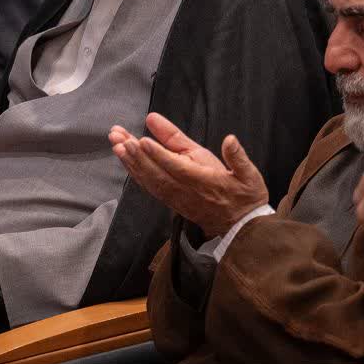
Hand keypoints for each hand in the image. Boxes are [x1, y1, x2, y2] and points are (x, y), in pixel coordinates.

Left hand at [109, 113, 267, 238]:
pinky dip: (135, 173)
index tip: (142, 141)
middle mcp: (186, 191)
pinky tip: (125, 160)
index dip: (159, 155)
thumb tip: (230, 139)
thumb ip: (237, 157)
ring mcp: (176, 198)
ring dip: (130, 162)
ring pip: (149, 179)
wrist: (241, 227)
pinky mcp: (171, 201)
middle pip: (156, 172)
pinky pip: (150, 187)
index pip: (178, 168)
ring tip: (115, 143)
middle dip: (135, 154)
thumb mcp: (248, 174)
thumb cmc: (245, 196)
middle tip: (118, 136)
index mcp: (205, 182)